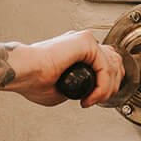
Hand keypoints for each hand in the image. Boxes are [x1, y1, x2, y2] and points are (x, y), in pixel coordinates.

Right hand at [9, 30, 125, 107]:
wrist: (24, 72)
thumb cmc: (33, 79)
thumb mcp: (63, 89)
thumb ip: (77, 88)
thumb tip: (85, 94)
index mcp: (76, 51)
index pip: (106, 62)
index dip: (108, 83)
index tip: (95, 98)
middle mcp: (82, 43)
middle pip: (115, 62)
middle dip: (112, 86)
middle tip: (98, 100)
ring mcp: (85, 41)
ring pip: (113, 65)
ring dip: (107, 89)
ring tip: (92, 100)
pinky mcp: (85, 42)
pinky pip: (105, 67)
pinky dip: (102, 86)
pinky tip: (91, 96)